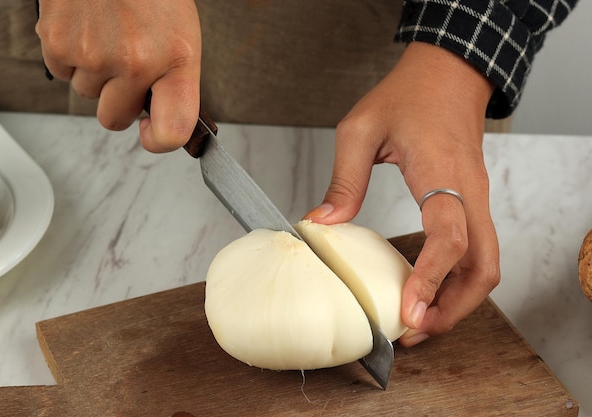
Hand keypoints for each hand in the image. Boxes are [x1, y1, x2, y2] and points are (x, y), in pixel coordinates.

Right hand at [36, 0, 201, 151]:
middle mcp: (135, 63)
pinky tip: (88, 29)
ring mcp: (93, 56)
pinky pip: (62, 74)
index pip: (172, 130)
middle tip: (126, 67)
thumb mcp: (182, 37)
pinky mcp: (58, 43)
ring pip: (87, 96)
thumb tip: (157, 122)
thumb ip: (175, 84)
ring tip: (108, 35)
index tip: (152, 133)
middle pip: (115, 120)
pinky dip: (72, 57)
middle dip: (119, 101)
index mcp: (176, 61)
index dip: (159, 140)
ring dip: (95, 75)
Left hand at [304, 42, 500, 346]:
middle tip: (414, 331)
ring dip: (458, 300)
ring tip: (419, 321)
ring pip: (485, 265)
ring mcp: (477, 199)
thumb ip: (344, 179)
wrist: (447, 74)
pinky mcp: (473, 202)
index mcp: (442, 172)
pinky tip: (427, 291)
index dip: (430, 278)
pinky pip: (477, 252)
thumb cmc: (406, 95)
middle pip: (482, 266)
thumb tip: (322, 225)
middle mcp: (470, 192)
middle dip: (453, 308)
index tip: (409, 312)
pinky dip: (457, 280)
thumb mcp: (360, 129)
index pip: (449, 236)